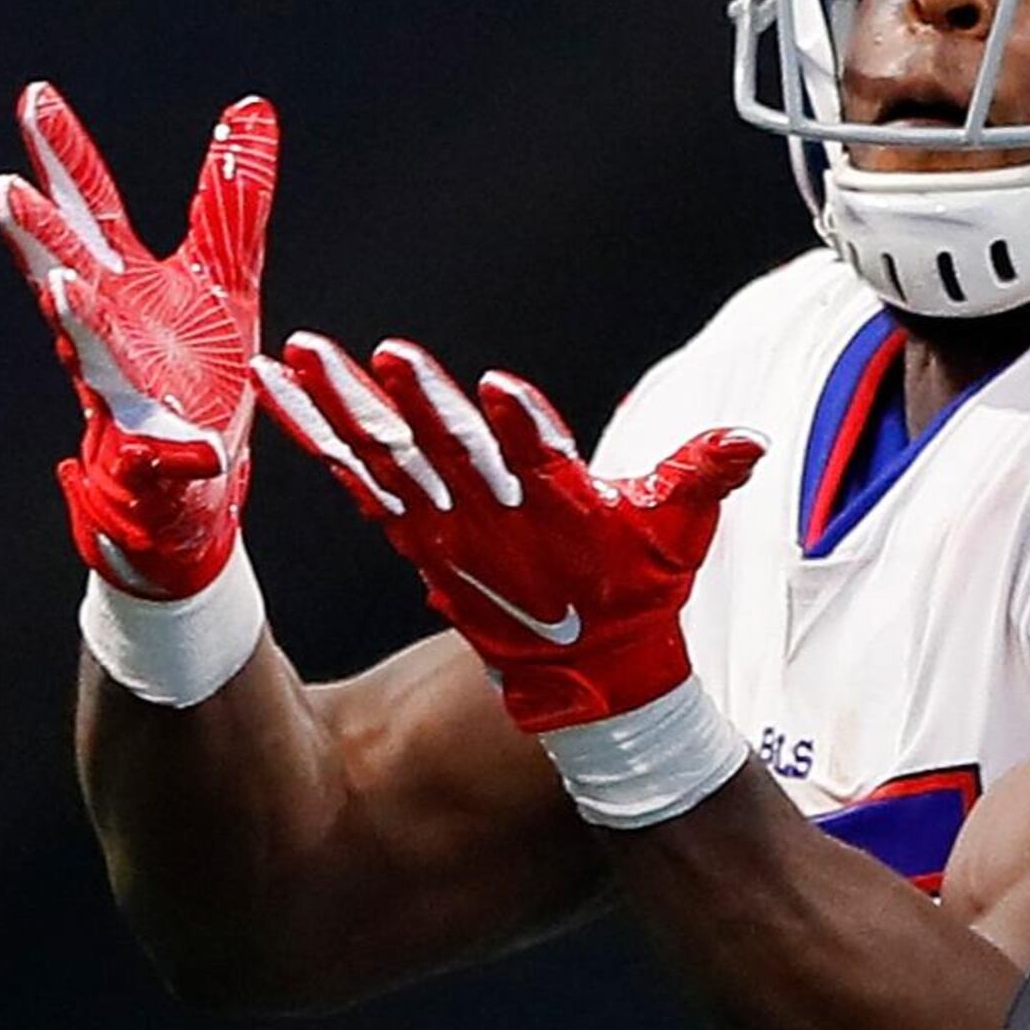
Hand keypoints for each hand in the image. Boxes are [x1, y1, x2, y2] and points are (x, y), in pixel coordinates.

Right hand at [0, 82, 278, 599]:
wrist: (191, 485)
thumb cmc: (194, 372)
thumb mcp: (227, 274)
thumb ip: (231, 196)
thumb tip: (251, 105)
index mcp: (124, 285)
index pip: (88, 208)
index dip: (61, 154)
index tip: (33, 96)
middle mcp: (110, 333)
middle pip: (68, 272)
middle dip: (36, 233)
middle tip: (3, 188)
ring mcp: (125, 398)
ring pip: (93, 355)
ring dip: (74, 320)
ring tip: (56, 285)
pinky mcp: (157, 463)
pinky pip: (159, 457)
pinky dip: (165, 451)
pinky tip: (171, 446)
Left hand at [258, 333, 764, 733]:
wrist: (587, 676)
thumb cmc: (636, 590)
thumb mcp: (680, 532)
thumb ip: (704, 476)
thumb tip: (748, 440)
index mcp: (558, 509)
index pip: (539, 459)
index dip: (518, 424)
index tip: (492, 387)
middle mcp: (491, 518)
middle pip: (435, 453)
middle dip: (394, 402)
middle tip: (353, 353)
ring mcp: (444, 530)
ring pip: (380, 463)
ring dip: (332, 410)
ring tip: (292, 359)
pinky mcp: (416, 536)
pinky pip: (357, 482)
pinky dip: (318, 441)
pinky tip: (281, 399)